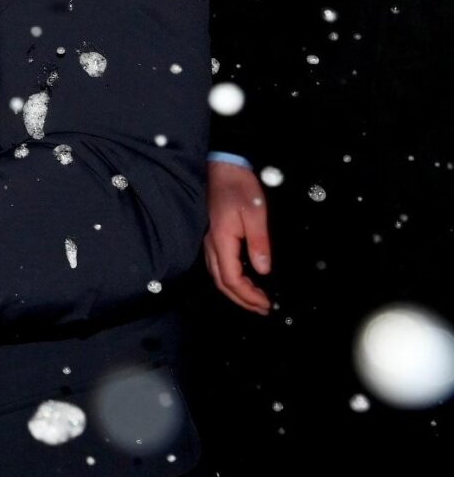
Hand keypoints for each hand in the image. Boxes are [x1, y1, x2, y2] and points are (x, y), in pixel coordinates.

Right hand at [203, 161, 272, 315]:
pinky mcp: (212, 235)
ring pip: (217, 275)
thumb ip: (258, 243)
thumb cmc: (239, 187)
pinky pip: (217, 265)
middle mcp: (211, 244)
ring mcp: (209, 240)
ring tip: (254, 300)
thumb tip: (262, 270)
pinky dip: (230, 279)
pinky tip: (242, 279)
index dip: (248, 296)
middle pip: (221, 282)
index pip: (232, 278)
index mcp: (222, 240)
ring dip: (235, 292)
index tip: (267, 304)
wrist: (223, 167)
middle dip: (241, 300)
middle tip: (262, 309)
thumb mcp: (255, 214)